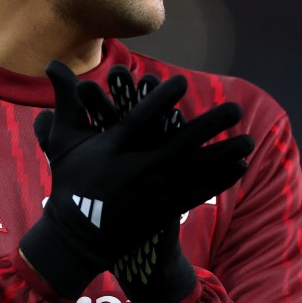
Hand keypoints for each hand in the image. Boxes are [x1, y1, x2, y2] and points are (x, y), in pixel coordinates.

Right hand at [18, 61, 251, 298]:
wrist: (76, 238)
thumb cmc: (69, 184)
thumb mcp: (64, 142)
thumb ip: (66, 101)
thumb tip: (52, 64)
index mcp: (113, 150)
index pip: (139, 121)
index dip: (160, 101)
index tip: (181, 83)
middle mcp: (136, 170)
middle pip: (180, 144)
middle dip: (210, 126)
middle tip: (235, 109)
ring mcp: (152, 193)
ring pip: (196, 170)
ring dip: (224, 155)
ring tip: (249, 141)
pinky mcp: (163, 211)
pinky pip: (197, 193)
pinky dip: (218, 180)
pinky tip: (239, 168)